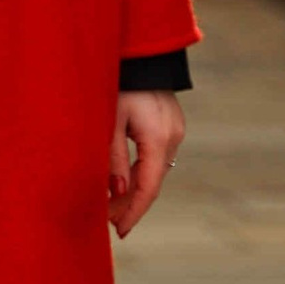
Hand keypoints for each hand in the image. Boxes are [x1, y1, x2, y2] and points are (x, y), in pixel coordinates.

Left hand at [108, 90, 182, 237]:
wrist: (144, 51)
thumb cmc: (119, 82)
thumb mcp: (109, 120)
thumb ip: (112, 157)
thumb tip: (115, 192)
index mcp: (158, 139)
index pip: (147, 188)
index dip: (132, 213)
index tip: (119, 232)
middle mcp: (173, 138)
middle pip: (152, 183)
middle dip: (130, 205)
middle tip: (109, 224)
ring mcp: (175, 131)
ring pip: (154, 171)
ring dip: (135, 189)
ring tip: (112, 208)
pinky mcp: (171, 125)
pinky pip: (156, 157)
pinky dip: (140, 172)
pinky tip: (123, 181)